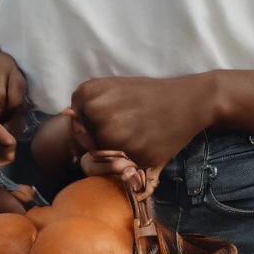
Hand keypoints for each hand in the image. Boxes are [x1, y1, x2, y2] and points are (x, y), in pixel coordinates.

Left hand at [69, 75, 215, 176]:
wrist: (188, 101)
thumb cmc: (148, 94)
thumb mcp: (114, 88)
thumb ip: (89, 103)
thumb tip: (65, 116)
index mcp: (89, 93)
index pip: (74, 120)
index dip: (89, 123)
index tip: (109, 117)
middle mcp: (98, 113)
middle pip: (85, 139)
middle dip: (101, 137)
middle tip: (127, 124)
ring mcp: (115, 135)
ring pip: (101, 154)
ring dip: (115, 150)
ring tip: (137, 132)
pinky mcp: (133, 155)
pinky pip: (122, 165)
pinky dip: (132, 158)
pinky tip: (147, 141)